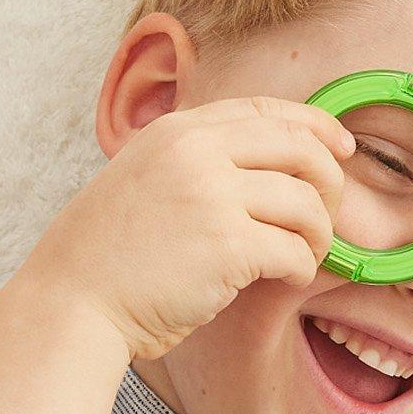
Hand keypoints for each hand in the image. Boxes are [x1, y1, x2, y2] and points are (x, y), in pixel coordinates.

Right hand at [15, 98, 354, 362]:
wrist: (70, 302)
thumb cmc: (106, 256)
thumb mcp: (143, 178)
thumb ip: (194, 162)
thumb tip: (268, 166)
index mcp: (177, 131)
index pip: (267, 110)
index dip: (315, 126)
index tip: (341, 148)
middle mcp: (197, 152)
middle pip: (302, 150)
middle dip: (330, 185)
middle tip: (323, 219)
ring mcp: (212, 196)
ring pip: (307, 204)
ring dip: (318, 236)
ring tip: (301, 257)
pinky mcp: (227, 246)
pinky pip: (295, 251)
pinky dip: (300, 269)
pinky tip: (283, 280)